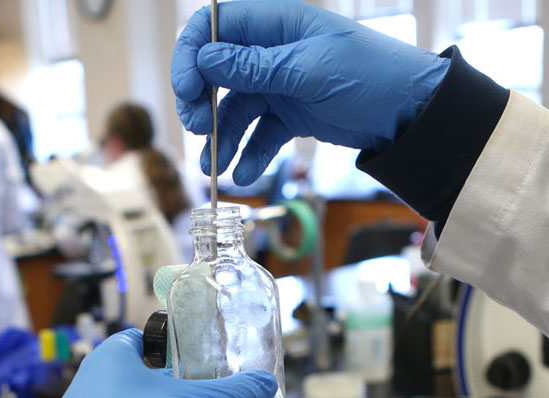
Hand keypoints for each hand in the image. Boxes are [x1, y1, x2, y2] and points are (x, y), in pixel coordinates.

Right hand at [171, 0, 449, 184]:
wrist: (412, 114)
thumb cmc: (370, 76)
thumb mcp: (308, 71)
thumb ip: (255, 67)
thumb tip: (205, 59)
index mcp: (276, 22)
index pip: (215, 25)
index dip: (192, 55)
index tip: (186, 90)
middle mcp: (271, 50)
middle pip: (216, 71)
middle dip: (201, 102)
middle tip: (198, 131)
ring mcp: (279, 83)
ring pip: (234, 109)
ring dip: (221, 139)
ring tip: (216, 168)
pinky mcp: (289, 114)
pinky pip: (258, 133)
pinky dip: (249, 154)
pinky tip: (245, 174)